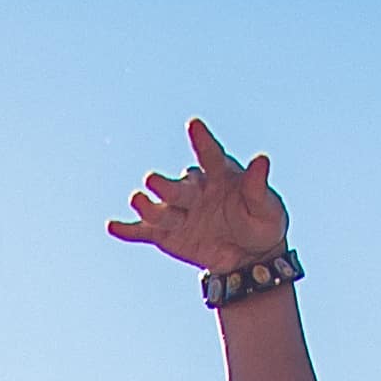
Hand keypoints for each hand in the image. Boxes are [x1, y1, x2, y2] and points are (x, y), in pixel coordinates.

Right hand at [109, 118, 288, 277]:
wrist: (249, 256)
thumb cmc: (262, 223)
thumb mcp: (268, 208)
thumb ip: (259, 186)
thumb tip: (261, 159)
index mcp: (220, 175)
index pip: (210, 155)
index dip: (202, 141)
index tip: (193, 125)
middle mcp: (195, 189)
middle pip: (178, 187)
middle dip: (166, 186)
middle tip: (154, 182)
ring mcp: (179, 211)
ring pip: (160, 208)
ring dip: (148, 206)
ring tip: (137, 201)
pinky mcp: (167, 234)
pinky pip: (145, 231)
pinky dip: (128, 229)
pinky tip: (112, 226)